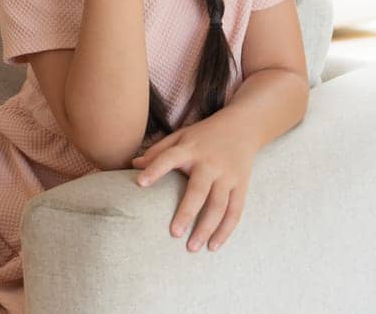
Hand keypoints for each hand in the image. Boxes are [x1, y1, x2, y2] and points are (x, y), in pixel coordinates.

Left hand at [132, 113, 255, 251]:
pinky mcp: (242, 185)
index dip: (154, 169)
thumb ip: (159, 151)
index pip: (169, 158)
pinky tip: (214, 246)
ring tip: (192, 248)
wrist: (242, 127)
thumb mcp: (180, 136)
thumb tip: (133, 165)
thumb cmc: (203, 135)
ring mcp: (228, 175)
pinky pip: (235, 211)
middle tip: (174, 233)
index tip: (139, 183)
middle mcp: (210, 163)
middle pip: (199, 190)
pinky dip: (225, 230)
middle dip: (187, 212)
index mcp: (190, 149)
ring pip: (219, 205)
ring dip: (206, 228)